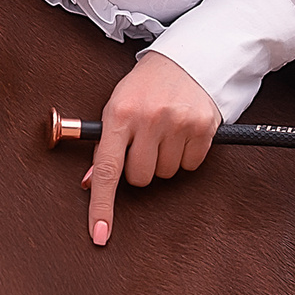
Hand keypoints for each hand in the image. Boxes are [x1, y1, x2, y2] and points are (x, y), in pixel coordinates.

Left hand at [82, 51, 221, 246]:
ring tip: (164, 131)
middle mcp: (148, 119)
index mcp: (119, 113)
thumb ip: (106, 145)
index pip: (106, 169)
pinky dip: (186, 155)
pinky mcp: (204, 127)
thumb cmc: (145, 86)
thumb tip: (90, 183)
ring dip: (164, 160)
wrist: (186, 59)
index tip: (100, 235)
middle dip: (140, 168)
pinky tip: (182, 132)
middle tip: (144, 142)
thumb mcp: (117, 107)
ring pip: (166, 174)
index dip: (101, 206)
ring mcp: (178, 123)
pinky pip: (190, 165)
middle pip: (140, 179)